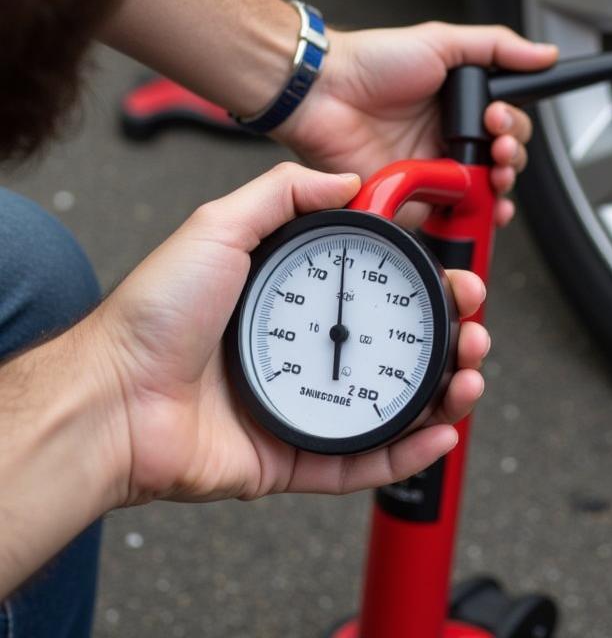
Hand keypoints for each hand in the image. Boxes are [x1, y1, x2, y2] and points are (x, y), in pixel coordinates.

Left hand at [97, 164, 489, 505]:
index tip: (458, 279)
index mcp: (296, 300)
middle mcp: (307, 350)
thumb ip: (282, 192)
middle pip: (399, 348)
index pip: (380, 291)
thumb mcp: (219, 227)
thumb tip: (345, 179)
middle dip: (451, 340)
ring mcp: (304, 403)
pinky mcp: (293, 454)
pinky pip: (362, 458)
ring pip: (393, 403)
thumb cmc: (152, 316)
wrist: (110, 398)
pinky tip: (441, 432)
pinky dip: (408, 452)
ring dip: (444, 394)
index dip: (427, 286)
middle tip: (475, 331)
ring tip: (471, 378)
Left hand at [274, 23, 557, 226]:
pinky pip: (455, 217)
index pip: (507, 123)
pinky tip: (488, 208)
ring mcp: (435, 171)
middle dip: (512, 154)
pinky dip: (478, 218)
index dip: (514, 126)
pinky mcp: (417, 198)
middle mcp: (450, 139)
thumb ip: (497, 47)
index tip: (501, 118)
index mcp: (458, 106)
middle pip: (503, 159)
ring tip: (494, 171)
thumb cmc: (371, 64)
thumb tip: (544, 54)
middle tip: (496, 142)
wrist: (323, 94)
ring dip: (502, 185)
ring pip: (486, 191)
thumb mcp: (441, 42)